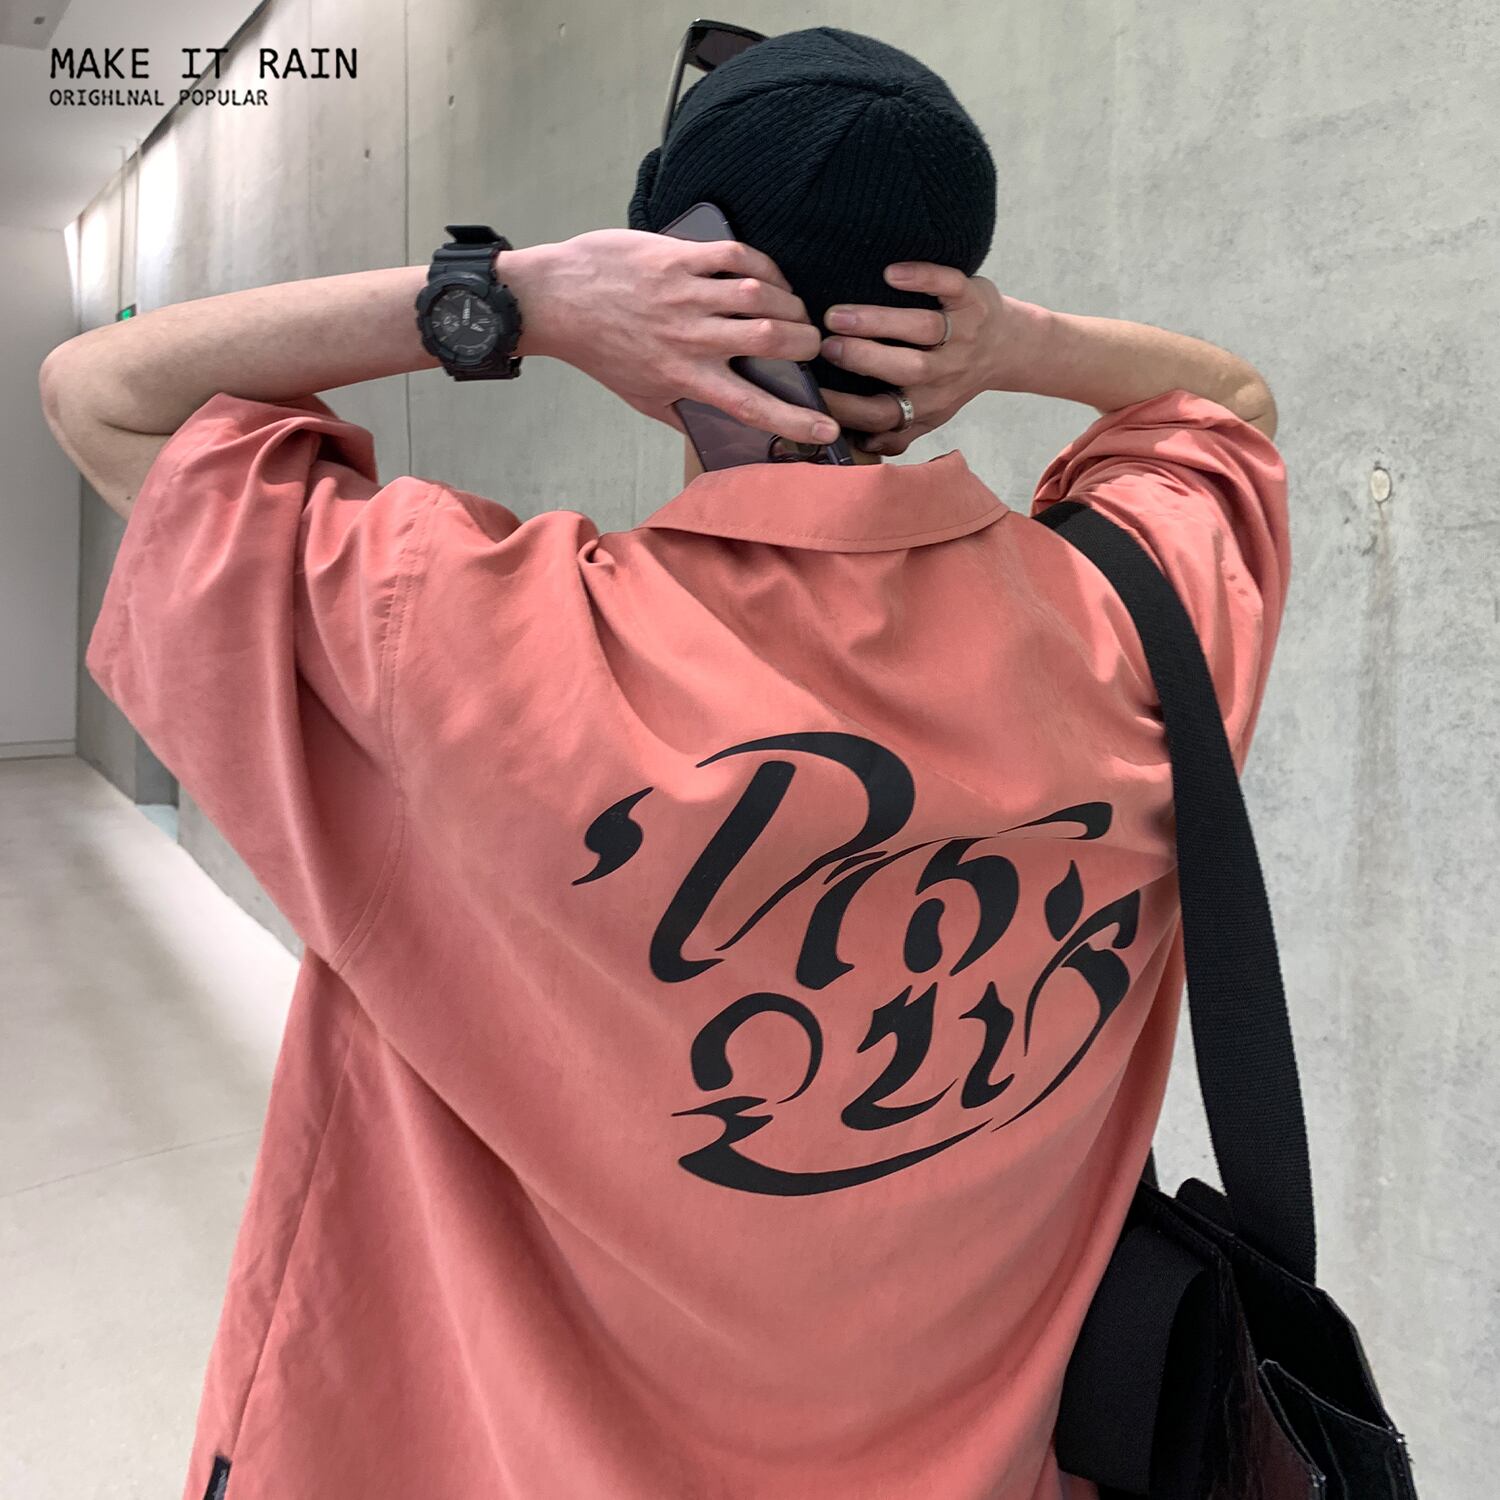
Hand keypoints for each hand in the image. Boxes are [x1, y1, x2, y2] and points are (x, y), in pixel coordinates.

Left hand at [511, 229, 837, 445]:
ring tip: (795, 310)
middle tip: (811, 344)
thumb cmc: (602, 352)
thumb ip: (684, 414)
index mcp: (685, 378)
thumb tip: (720, 435)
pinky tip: (771, 277)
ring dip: (789, 303)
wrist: (558, 301)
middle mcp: (690, 338)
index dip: (795, 421)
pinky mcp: (677, 258)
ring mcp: (685, 294)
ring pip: (759, 296)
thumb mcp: (642, 397)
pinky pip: (735, 257)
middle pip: (770, 340)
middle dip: (805, 342)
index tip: (827, 430)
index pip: (750, 406)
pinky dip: (764, 266)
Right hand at [816, 262, 1008, 454]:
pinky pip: (950, 287)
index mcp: (926, 404)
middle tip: (824, 345)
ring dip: (878, 321)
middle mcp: (945, 373)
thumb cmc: (951, 379)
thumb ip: (894, 431)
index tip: (813, 392)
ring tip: (837, 314)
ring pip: (922, 329)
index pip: (884, 414)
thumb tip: (852, 443)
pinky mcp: (973, 300)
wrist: (1007, 347)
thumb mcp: (927, 414)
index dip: (848, 408)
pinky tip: (891, 274)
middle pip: (905, 370)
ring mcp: (962, 336)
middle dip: (863, 358)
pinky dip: (924, 278)